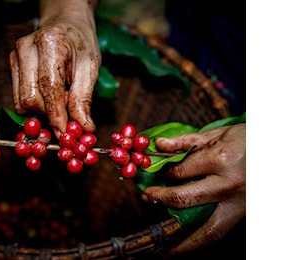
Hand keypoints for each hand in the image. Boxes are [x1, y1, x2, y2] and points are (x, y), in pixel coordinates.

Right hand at [9, 0, 100, 137]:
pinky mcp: (11, 66)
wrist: (65, 26)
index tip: (65, 134)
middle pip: (30, 98)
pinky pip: (19, 98)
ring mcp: (15, 57)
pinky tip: (49, 97)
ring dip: (42, 112)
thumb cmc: (80, 46)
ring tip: (60, 101)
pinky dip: (35, 105)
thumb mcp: (91, 68)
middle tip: (68, 115)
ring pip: (21, 102)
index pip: (49, 87)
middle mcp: (26, 48)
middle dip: (49, 114)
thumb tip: (83, 128)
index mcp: (50, 43)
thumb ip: (83, 98)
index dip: (56, 115)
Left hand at [141, 123, 245, 254]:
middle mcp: (228, 185)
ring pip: (206, 230)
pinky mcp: (245, 215)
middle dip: (161, 199)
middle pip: (185, 199)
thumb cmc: (249, 139)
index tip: (155, 175)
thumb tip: (158, 146)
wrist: (280, 150)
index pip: (180, 172)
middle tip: (148, 198)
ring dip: (182, 243)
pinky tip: (186, 246)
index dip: (163, 174)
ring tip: (164, 250)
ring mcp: (239, 204)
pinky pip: (220, 233)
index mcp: (220, 160)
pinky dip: (201, 242)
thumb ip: (186, 142)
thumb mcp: (218, 134)